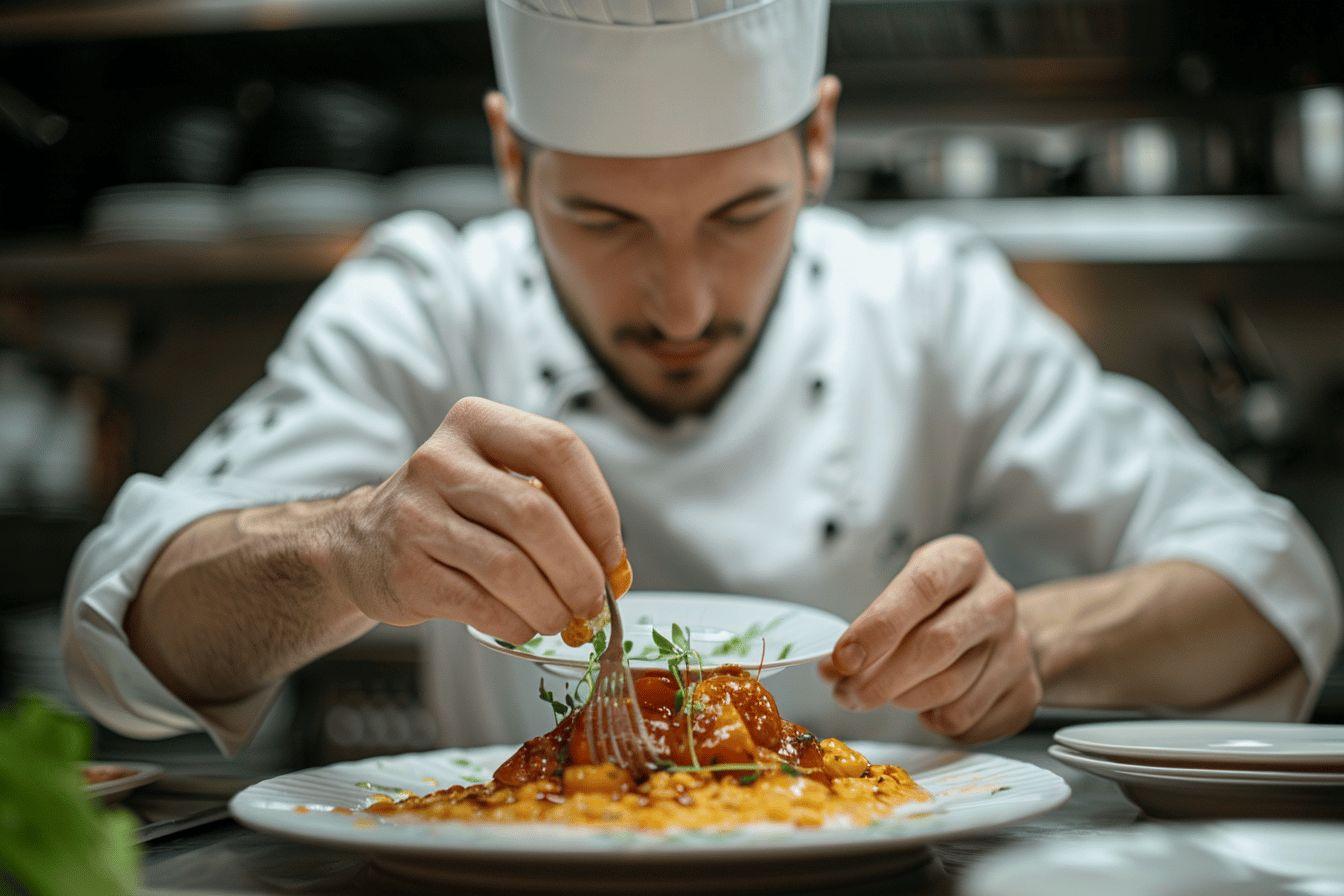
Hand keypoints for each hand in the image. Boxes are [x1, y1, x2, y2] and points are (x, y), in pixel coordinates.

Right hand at [330, 397, 625, 642]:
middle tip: (594, 600)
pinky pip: (480, 603)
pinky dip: (517, 622)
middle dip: (579, 569)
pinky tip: (524, 624)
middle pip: (536, 515)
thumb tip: (612, 568)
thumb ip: (556, 509)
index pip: (557, 449)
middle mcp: (440, 460)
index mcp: (476, 423)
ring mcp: (416, 514)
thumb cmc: (453, 513)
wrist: (362, 544)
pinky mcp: (405, 569)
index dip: (598, 507)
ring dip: (551, 605)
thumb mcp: (497, 483)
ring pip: (510, 567)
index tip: (612, 553)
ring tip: (563, 619)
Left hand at [819, 535, 1040, 742]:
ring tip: (878, 694)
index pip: (922, 588)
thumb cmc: (936, 606)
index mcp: (963, 560)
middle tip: (845, 694)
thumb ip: (871, 625)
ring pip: (950, 688)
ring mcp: (1016, 646)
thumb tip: (834, 668)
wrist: (994, 626)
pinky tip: (924, 705)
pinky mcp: (1024, 690)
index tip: (842, 659)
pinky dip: (932, 720)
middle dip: (880, 678)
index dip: (877, 627)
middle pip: (936, 645)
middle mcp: (997, 599)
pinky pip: (966, 719)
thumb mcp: (903, 592)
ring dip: (901, 700)